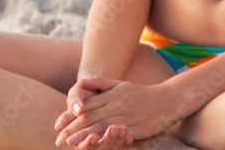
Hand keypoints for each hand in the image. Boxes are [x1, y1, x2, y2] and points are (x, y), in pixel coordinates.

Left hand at [54, 77, 179, 145]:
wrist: (167, 100)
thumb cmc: (141, 94)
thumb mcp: (120, 84)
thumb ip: (100, 83)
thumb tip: (80, 81)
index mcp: (111, 95)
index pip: (85, 106)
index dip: (70, 116)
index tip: (57, 125)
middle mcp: (115, 104)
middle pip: (90, 117)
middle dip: (72, 128)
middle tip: (58, 140)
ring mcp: (125, 116)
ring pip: (100, 127)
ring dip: (83, 136)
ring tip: (69, 143)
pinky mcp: (134, 128)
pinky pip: (116, 135)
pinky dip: (104, 140)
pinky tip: (95, 145)